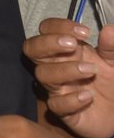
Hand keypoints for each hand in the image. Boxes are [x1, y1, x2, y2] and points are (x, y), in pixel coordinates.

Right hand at [26, 18, 113, 137]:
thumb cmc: (109, 82)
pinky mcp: (63, 111)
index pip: (46, 29)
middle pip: (31, 48)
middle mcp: (55, 66)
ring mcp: (57, 88)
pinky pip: (56, 105)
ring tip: (91, 70)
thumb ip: (111, 47)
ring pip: (42, 74)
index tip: (85, 32)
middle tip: (73, 45)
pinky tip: (89, 96)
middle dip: (48, 43)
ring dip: (65, 70)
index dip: (59, 26)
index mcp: (65, 50)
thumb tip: (109, 30)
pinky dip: (71, 100)